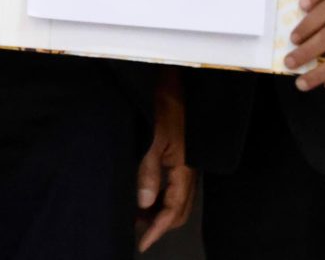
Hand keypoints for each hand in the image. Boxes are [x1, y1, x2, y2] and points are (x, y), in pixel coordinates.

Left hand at [134, 68, 195, 251]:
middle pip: (178, 211)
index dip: (157, 230)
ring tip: (137, 214)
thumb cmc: (170, 106)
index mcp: (184, 170)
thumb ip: (149, 171)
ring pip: (176, 199)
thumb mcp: (156, 138)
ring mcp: (186, 164)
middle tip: (137, 231)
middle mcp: (188, 171)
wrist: (184, 81)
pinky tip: (146, 191)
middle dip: (159, 225)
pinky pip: (174, 186)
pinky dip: (160, 196)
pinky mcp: (182, 155)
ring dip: (158, 211)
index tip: (142, 245)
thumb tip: (144, 203)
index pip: (172, 212)